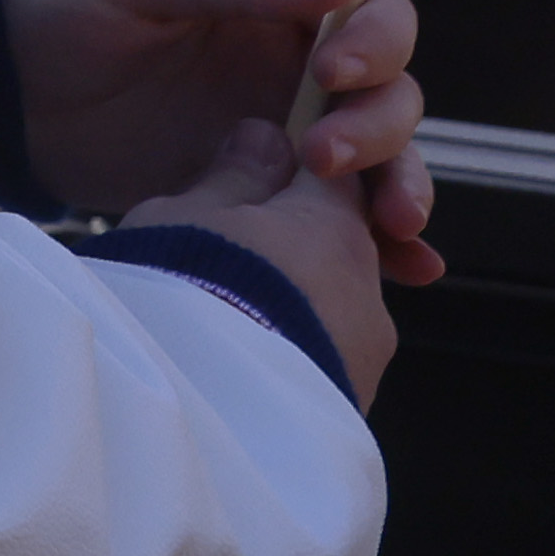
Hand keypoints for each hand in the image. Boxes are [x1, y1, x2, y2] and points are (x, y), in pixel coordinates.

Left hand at [21, 0, 436, 300]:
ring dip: (397, 192)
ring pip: (375, 162)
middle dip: (379, 132)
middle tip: (325, 163)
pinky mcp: (254, 187)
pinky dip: (378, 242)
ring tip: (389, 232)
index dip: (375, 44)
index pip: (371, 14)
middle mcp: (292, 64)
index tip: (333, 75)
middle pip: (387, 97)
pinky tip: (407, 268)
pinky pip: (331, 216)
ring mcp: (278, 130)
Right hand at [118, 122, 405, 400]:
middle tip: (223, 264)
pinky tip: (235, 370)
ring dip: (290, 312)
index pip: (336, 180)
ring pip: (330, 317)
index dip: (295, 177)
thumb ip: (232, 177)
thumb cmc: (186, 291)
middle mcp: (367, 295)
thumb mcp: (187, 214)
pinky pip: (321, 370)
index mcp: (335, 229)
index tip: (255, 182)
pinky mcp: (351, 415)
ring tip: (221, 327)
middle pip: (335, 256)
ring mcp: (365, 362)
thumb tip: (265, 140)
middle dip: (289, 255)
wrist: (200, 410)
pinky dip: (288, 361)